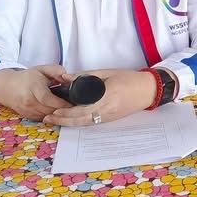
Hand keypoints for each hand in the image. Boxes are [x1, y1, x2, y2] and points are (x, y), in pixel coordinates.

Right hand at [0, 65, 71, 120]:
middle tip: (73, 106)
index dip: (61, 103)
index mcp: (33, 87)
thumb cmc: (27, 77)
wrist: (7, 87)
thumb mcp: (42, 69)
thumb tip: (68, 77)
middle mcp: (28, 100)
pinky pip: (42, 118)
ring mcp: (26, 110)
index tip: (72, 103)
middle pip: (49, 110)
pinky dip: (50, 116)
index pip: (48, 99)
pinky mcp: (27, 116)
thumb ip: (56, 70)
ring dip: (57, 114)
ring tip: (66, 108)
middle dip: (62, 109)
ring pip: (47, 116)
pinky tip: (56, 111)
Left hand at [43, 68, 158, 126]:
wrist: (147, 90)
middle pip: (81, 119)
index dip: (67, 112)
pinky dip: (79, 122)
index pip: (82, 108)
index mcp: (106, 97)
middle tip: (48, 119)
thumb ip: (86, 75)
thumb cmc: (129, 79)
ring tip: (55, 121)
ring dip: (69, 124)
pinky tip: (69, 121)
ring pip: (85, 123)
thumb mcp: (107, 72)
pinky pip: (92, 123)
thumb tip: (66, 77)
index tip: (54, 111)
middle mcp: (107, 110)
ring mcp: (109, 117)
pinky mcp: (110, 119)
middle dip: (63, 120)